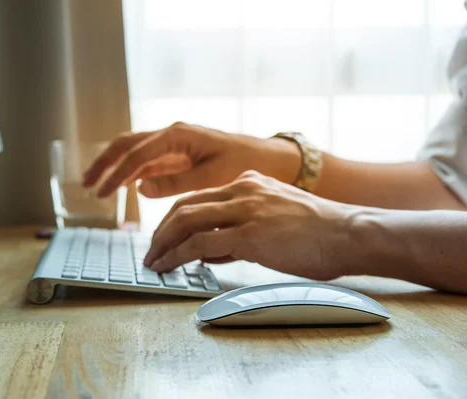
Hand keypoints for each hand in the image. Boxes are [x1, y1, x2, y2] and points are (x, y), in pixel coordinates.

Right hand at [82, 122, 299, 197]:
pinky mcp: (177, 156)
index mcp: (178, 135)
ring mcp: (172, 145)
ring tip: (96, 186)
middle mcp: (171, 135)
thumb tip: (141, 188)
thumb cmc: (244, 162)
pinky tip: (121, 187)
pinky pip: (146, 162)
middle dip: (105, 163)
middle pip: (127, 145)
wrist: (267, 158)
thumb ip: (175, 182)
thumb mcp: (212, 176)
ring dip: (114, 167)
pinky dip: (131, 173)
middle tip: (87, 184)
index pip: (137, 154)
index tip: (101, 191)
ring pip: (133, 152)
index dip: (116, 173)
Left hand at [143, 171, 355, 280]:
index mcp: (248, 183)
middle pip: (185, 206)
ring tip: (153, 261)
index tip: (164, 236)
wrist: (350, 233)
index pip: (199, 197)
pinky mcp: (250, 233)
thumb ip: (240, 229)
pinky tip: (168, 266)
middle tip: (152, 250)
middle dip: (161, 230)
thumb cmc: (319, 233)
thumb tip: (208, 250)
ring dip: (164, 243)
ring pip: (187, 220)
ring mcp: (246, 209)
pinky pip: (201, 242)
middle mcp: (243, 189)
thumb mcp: (275, 218)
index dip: (175, 218)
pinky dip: (178, 255)